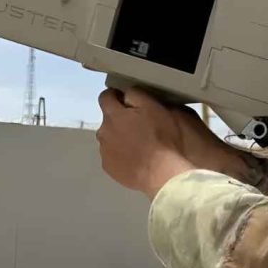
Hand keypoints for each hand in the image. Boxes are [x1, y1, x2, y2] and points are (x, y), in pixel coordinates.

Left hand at [96, 87, 246, 197]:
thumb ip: (137, 96)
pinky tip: (136, 159)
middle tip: (140, 125)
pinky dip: (121, 155)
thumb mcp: (155, 108)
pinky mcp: (109, 168)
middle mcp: (104, 132)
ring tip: (139, 145)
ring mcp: (105, 152)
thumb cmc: (163, 138)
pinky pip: (112, 156)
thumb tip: (126, 93)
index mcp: (114, 115)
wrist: (164, 173)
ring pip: (109, 138)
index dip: (116, 96)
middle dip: (120, 119)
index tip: (128, 101)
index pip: (105, 97)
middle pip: (108, 120)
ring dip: (120, 137)